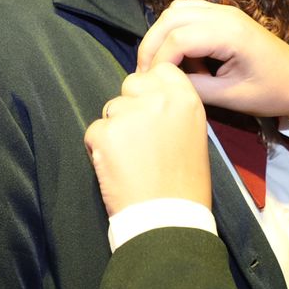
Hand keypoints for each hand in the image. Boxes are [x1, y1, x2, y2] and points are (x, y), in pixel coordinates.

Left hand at [85, 62, 211, 216]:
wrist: (168, 219)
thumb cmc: (185, 184)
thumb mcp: (194, 135)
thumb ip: (173, 109)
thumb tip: (150, 97)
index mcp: (186, 100)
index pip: (161, 69)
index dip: (151, 87)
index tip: (150, 106)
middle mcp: (158, 99)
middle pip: (131, 84)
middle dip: (130, 106)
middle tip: (139, 139)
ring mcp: (130, 114)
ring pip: (110, 109)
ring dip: (115, 130)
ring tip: (132, 160)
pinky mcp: (106, 133)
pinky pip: (94, 131)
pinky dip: (100, 149)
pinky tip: (118, 169)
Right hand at [138, 0, 288, 120]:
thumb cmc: (271, 92)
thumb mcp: (231, 97)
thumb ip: (193, 88)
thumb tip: (162, 83)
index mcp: (230, 33)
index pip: (177, 39)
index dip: (157, 62)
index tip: (150, 85)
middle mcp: (225, 14)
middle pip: (170, 18)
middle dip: (152, 46)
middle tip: (147, 76)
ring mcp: (225, 11)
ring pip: (176, 11)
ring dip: (163, 35)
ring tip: (164, 66)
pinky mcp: (225, 15)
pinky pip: (188, 12)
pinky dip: (176, 30)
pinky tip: (183, 57)